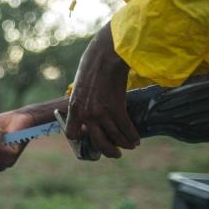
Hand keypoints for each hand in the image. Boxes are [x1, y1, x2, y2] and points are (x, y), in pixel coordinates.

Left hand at [65, 22, 139, 158]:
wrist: (106, 55)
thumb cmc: (93, 66)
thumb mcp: (79, 86)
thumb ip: (82, 102)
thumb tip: (88, 113)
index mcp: (74, 108)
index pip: (72, 134)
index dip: (81, 138)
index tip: (89, 137)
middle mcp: (86, 114)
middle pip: (98, 142)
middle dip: (108, 150)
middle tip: (116, 153)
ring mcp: (101, 112)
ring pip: (114, 137)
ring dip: (124, 144)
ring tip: (130, 145)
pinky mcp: (117, 108)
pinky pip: (126, 128)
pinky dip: (132, 136)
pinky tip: (136, 139)